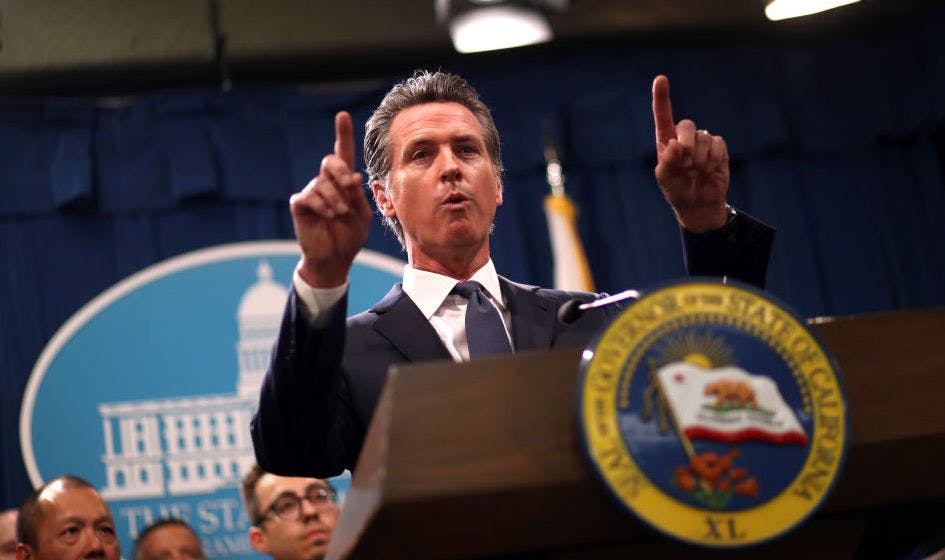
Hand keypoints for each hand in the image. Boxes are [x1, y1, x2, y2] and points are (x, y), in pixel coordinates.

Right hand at [290, 111, 372, 286]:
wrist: (335, 258)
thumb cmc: (350, 236)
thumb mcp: (362, 215)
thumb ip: (358, 196)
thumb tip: (352, 177)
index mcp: (344, 182)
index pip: (343, 153)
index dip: (343, 134)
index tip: (342, 116)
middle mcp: (326, 183)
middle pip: (330, 161)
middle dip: (340, 170)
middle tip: (349, 186)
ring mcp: (312, 193)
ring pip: (322, 183)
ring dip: (335, 198)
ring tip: (340, 214)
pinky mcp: (300, 204)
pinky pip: (308, 196)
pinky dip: (321, 205)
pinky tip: (327, 215)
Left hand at [652, 75, 729, 232]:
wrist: (699, 204)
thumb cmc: (677, 190)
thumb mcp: (666, 179)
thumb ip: (667, 162)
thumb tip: (675, 145)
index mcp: (666, 142)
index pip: (663, 116)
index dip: (662, 97)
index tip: (660, 79)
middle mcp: (684, 137)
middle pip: (686, 125)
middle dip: (686, 144)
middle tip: (685, 164)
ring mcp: (702, 142)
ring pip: (703, 138)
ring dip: (700, 159)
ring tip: (697, 172)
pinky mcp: (718, 148)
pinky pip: (718, 144)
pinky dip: (713, 159)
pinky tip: (709, 170)